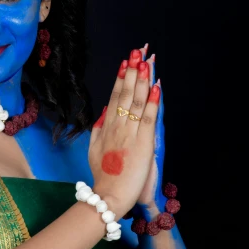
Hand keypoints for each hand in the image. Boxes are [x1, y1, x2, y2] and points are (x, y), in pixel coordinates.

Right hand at [88, 48, 161, 216]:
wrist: (109, 196)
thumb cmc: (104, 177)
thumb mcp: (92, 151)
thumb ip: (97, 130)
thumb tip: (103, 111)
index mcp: (106, 128)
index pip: (114, 98)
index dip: (120, 79)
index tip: (125, 62)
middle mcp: (117, 127)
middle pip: (124, 94)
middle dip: (131, 71)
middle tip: (136, 52)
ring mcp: (129, 134)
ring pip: (135, 101)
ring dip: (141, 80)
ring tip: (145, 61)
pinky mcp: (143, 143)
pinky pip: (148, 118)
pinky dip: (152, 102)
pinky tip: (155, 87)